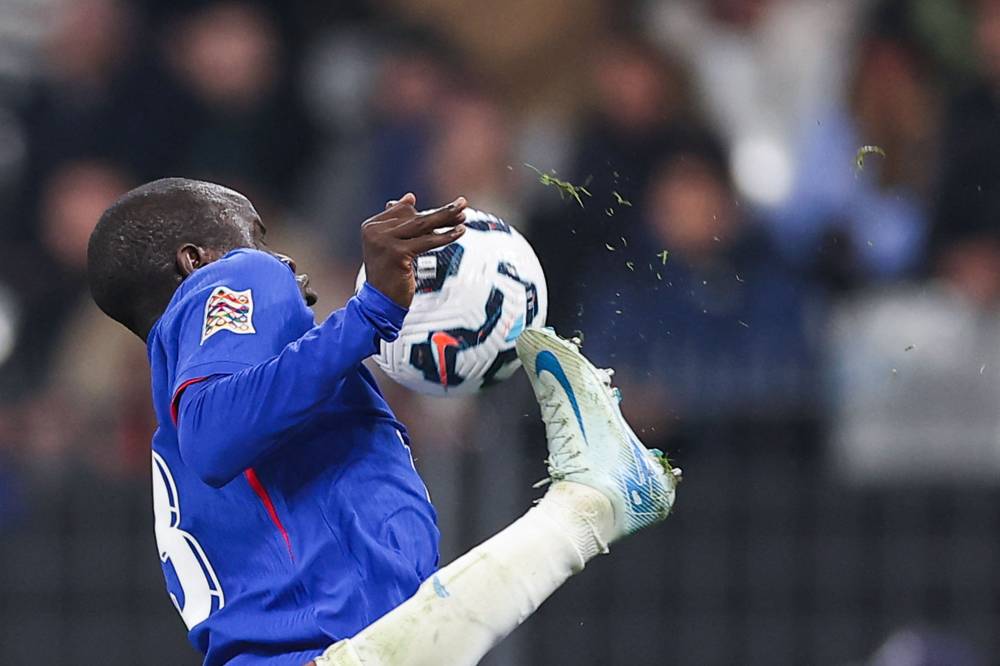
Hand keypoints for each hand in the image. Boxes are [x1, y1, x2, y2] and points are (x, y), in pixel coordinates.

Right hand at [361, 193, 466, 307]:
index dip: (425, 210)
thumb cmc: (388, 277)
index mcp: (372, 226)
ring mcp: (384, 241)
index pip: (403, 211)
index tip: (448, 209)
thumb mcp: (388, 246)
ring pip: (422, 225)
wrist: (379, 303)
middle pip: (414, 216)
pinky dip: (444, 236)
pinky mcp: (397, 252)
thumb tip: (409, 198)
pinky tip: (458, 232)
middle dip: (441, 212)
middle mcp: (375, 231)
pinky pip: (426, 241)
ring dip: (446, 219)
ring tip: (463, 216)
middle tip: (462, 204)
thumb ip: (398, 223)